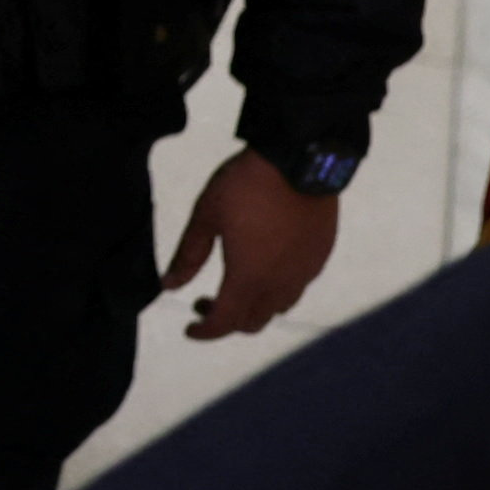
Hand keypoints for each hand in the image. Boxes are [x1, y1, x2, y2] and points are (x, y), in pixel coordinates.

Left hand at [162, 148, 339, 340]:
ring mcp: (305, 272)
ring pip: (278, 309)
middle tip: (205, 301)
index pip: (223, 323)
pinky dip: (276, 290)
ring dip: (253, 308)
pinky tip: (266, 266)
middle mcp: (280, 284)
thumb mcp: (206, 215)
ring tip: (237, 286)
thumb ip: (188, 255)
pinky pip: (297, 287)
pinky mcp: (321, 256)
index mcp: (247, 278)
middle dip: (225, 321)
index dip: (204, 332)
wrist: (300, 158)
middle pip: (252, 322)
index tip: (189, 328)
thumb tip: (169, 286)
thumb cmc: (245, 185)